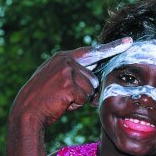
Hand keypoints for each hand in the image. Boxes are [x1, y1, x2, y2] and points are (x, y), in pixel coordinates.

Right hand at [10, 37, 132, 127]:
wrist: (26, 112)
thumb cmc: (42, 100)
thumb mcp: (55, 80)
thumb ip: (72, 74)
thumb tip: (95, 81)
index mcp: (63, 57)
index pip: (92, 52)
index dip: (112, 47)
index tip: (129, 42)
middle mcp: (66, 60)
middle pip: (93, 78)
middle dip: (83, 92)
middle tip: (63, 96)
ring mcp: (67, 70)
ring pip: (90, 88)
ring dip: (79, 99)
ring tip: (61, 99)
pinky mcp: (69, 83)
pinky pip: (84, 98)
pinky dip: (75, 105)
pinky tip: (61, 103)